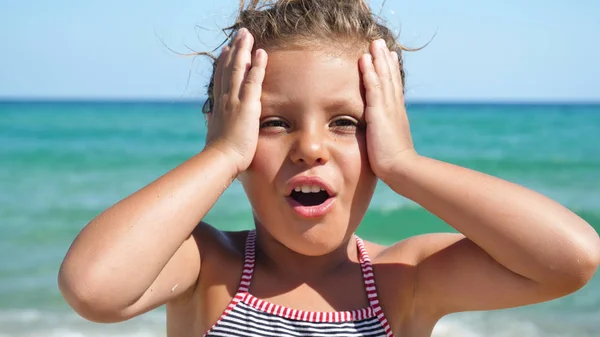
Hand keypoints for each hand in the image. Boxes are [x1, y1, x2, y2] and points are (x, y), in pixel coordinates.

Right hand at [205, 28, 267, 174]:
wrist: (220, 160)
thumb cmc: (219, 155)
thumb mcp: (214, 135)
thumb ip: (213, 124)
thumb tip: (208, 121)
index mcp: (219, 107)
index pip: (221, 80)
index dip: (223, 64)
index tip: (225, 51)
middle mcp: (225, 99)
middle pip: (228, 68)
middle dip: (234, 50)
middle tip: (238, 35)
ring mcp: (235, 100)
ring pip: (239, 68)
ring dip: (243, 49)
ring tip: (247, 34)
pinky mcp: (247, 104)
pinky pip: (253, 79)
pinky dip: (257, 65)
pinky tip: (261, 52)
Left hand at [359, 39, 416, 181]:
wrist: (401, 169)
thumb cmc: (394, 165)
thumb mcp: (388, 146)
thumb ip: (384, 137)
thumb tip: (379, 140)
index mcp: (396, 115)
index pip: (393, 89)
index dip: (391, 72)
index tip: (390, 57)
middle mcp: (395, 108)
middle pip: (390, 78)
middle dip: (385, 59)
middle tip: (381, 43)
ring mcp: (388, 109)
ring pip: (383, 77)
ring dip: (378, 59)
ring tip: (374, 43)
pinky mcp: (379, 112)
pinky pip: (373, 87)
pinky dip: (369, 72)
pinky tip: (365, 59)